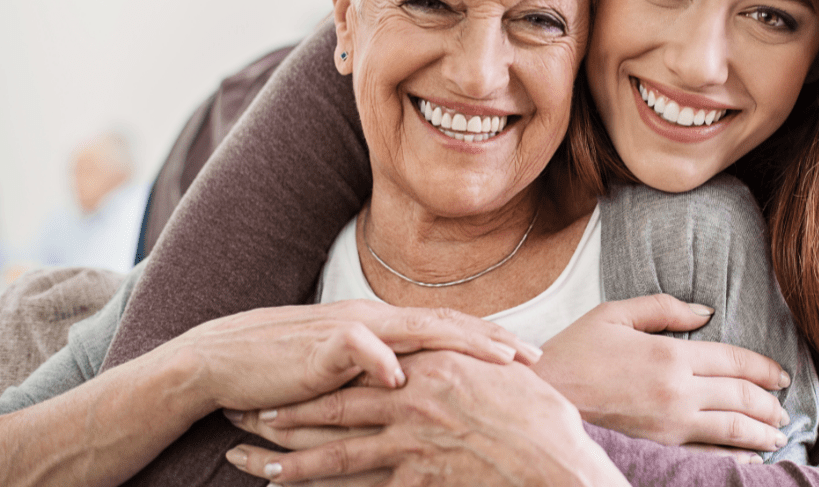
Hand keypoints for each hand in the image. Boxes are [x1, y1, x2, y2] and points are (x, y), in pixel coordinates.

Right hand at [157, 299, 540, 414]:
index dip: (491, 341)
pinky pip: (357, 349)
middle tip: (536, 357)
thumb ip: (385, 374)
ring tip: (497, 358)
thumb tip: (425, 389)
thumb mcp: (347, 373)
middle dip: (494, 341)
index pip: (448, 329)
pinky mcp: (320, 347)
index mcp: (385, 326)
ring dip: (460, 343)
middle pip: (446, 325)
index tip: (530, 356)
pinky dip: (382, 361)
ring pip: (415, 330)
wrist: (225, 360)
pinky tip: (405, 378)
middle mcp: (376, 321)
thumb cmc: (288, 371)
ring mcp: (351, 330)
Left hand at [224, 351, 628, 486]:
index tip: (296, 378)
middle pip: (338, 407)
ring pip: (336, 450)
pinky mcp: (416, 476)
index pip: (367, 370)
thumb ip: (470, 362)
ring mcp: (411, 439)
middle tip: (248, 415)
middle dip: (290, 412)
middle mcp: (413, 398)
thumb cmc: (542, 420)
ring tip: (249, 463)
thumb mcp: (504, 375)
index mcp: (434, 365)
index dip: (328, 375)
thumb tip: (453, 360)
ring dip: (288, 457)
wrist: (555, 463)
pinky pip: (359, 486)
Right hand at [533, 294, 792, 452]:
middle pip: (741, 397)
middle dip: (770, 403)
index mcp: (671, 354)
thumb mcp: (616, 313)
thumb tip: (706, 311)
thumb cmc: (576, 350)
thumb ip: (664, 309)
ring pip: (732, 429)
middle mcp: (678, 391)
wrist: (545, 393)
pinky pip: (707, 454)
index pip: (734, 361)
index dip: (764, 368)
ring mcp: (670, 425)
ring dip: (762, 431)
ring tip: (778, 432)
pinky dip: (733, 455)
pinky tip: (748, 456)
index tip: (782, 375)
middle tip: (784, 406)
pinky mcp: (659, 447)